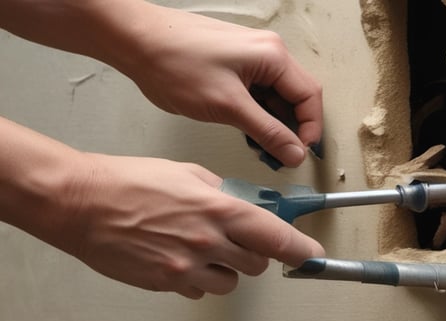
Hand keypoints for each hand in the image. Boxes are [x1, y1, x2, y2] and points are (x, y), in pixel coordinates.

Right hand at [61, 154, 324, 298]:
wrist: (82, 204)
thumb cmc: (130, 182)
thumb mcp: (188, 173)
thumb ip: (223, 192)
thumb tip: (245, 204)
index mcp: (218, 210)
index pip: (275, 237)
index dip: (300, 249)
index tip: (312, 255)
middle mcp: (207, 242)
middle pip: (257, 265)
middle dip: (254, 253)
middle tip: (238, 239)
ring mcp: (186, 267)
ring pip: (229, 283)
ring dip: (226, 269)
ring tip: (203, 247)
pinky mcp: (165, 283)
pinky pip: (197, 290)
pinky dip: (196, 278)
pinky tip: (179, 256)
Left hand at [117, 4, 322, 166]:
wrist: (135, 40)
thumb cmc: (174, 62)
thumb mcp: (228, 106)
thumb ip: (267, 132)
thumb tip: (294, 152)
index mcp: (273, 56)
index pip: (309, 96)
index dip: (310, 129)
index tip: (300, 153)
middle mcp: (268, 52)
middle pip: (296, 96)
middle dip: (292, 128)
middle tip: (281, 155)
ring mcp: (251, 56)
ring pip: (277, 96)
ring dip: (274, 123)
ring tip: (260, 147)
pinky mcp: (235, 63)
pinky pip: (259, 91)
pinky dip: (258, 113)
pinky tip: (246, 130)